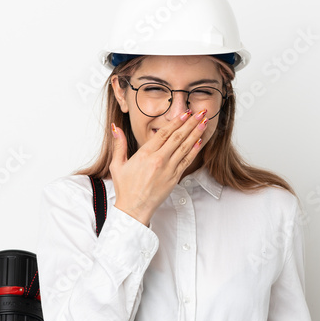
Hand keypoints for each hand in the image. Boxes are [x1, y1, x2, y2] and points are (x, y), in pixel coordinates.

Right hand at [109, 109, 207, 225]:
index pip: (164, 133)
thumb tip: (115, 127)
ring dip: (196, 133)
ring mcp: (168, 169)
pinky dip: (194, 150)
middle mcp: (158, 160)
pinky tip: (200, 141)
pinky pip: (186, 161)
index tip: (185, 112)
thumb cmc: (126, 188)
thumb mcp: (117, 165)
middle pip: (178, 137)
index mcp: (145, 154)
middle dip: (190, 123)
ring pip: (185, 147)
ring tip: (204, 121)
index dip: (176, 121)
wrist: (134, 209)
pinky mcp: (174, 178)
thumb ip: (119, 145)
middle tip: (201, 112)